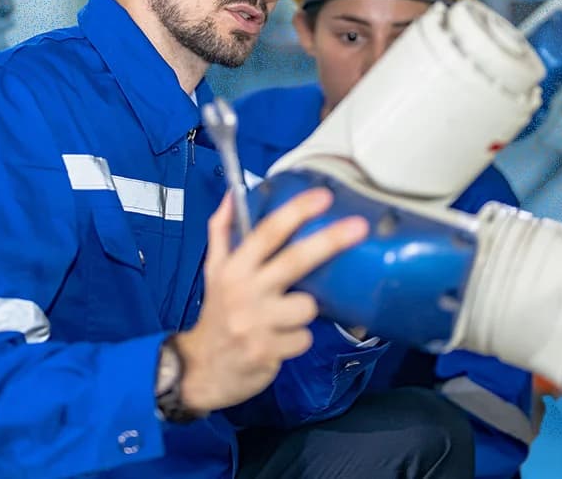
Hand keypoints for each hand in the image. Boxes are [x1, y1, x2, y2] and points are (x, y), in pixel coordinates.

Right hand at [175, 188, 366, 412]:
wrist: (201, 369)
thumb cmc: (217, 313)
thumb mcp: (213, 271)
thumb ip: (222, 232)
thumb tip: (233, 193)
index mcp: (233, 268)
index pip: (266, 233)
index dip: (296, 212)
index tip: (324, 195)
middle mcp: (244, 291)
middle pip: (294, 260)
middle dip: (330, 241)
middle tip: (360, 227)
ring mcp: (255, 323)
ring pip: (307, 306)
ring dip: (304, 311)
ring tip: (286, 317)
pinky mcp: (267, 352)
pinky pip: (304, 338)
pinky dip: (298, 339)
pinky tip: (282, 341)